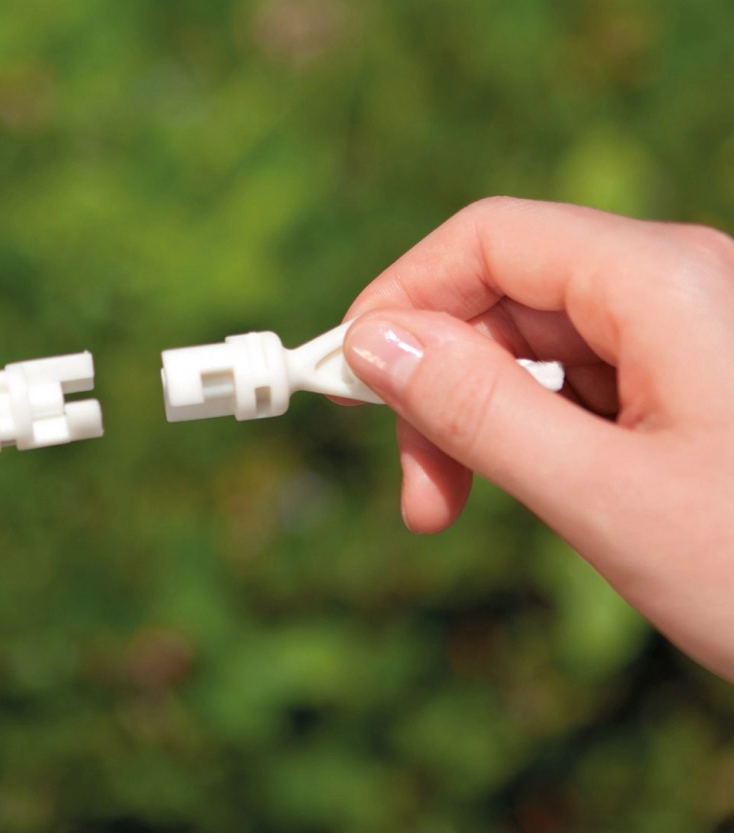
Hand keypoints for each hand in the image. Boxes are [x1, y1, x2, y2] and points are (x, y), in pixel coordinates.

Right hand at [339, 197, 733, 680]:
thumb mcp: (604, 496)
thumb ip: (477, 411)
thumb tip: (375, 343)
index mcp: (661, 283)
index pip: (486, 239)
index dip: (401, 300)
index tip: (351, 383)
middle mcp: (677, 287)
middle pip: (505, 293)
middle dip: (439, 384)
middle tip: (419, 495)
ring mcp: (690, 334)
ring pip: (537, 345)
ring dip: (481, 419)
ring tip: (463, 508)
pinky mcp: (695, 382)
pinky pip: (582, 384)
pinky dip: (534, 435)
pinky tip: (543, 495)